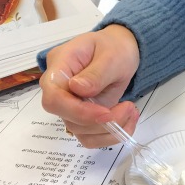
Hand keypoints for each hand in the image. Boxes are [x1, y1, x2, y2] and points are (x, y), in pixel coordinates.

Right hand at [39, 24, 140, 147]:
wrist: (120, 51)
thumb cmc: (114, 47)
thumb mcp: (111, 54)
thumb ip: (96, 72)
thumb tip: (77, 88)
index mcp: (59, 68)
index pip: (54, 98)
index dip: (77, 111)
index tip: (105, 112)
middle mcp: (60, 90)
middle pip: (67, 119)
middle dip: (100, 122)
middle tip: (129, 108)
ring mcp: (71, 106)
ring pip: (81, 132)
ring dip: (110, 130)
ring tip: (131, 110)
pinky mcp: (83, 117)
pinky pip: (91, 136)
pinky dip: (111, 135)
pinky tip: (128, 119)